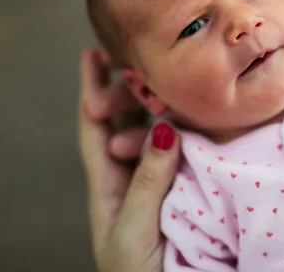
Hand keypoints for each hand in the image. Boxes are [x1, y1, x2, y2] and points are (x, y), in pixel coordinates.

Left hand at [78, 49, 179, 271]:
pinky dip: (184, 127)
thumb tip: (163, 129)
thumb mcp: (135, 228)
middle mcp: (131, 178)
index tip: (93, 55)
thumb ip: (148, 181)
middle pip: (124, 123)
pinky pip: (182, 152)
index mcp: (109, 185)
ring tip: (163, 76)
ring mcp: (157, 183)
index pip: (95, 127)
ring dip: (155, 104)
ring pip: (153, 133)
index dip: (92, 91)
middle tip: (136, 56)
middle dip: (126, 88)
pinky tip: (191, 111)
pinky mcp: (184, 191)